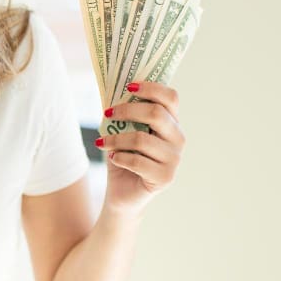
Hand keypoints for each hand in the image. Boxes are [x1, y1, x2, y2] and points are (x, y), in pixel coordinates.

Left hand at [97, 81, 184, 217]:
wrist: (122, 192)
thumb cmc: (124, 156)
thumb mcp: (122, 130)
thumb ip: (123, 112)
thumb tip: (110, 90)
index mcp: (171, 122)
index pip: (171, 98)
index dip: (151, 88)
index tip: (128, 87)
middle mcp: (178, 138)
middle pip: (157, 114)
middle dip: (127, 110)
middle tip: (107, 113)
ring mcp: (174, 159)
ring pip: (142, 139)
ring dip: (116, 139)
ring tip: (102, 143)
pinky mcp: (165, 177)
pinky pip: (137, 161)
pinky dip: (119, 157)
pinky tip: (113, 158)